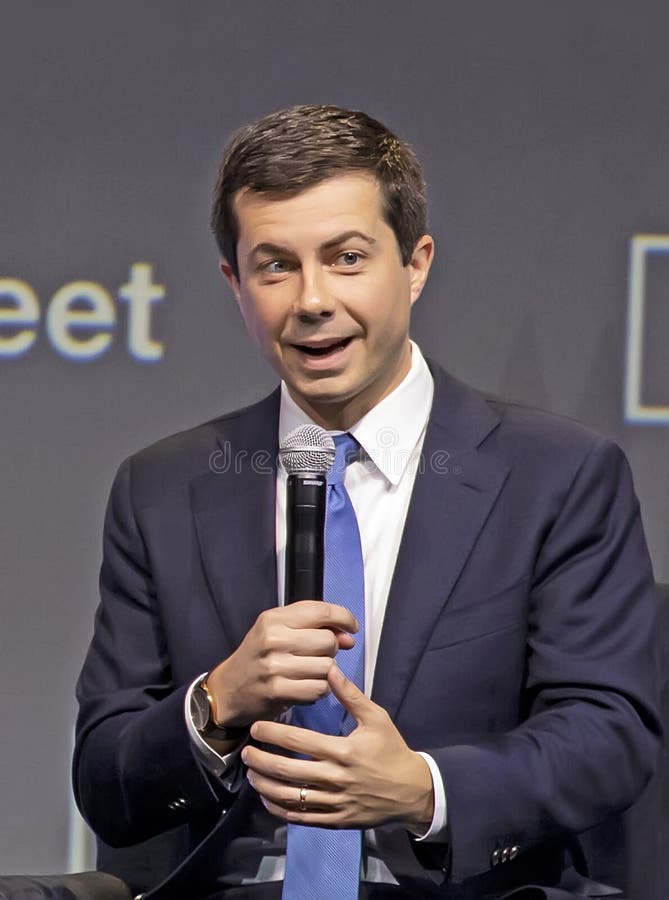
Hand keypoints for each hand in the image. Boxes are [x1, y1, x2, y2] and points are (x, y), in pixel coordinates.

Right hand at [207, 601, 357, 727]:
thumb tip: (348, 636)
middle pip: (328, 640)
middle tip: (316, 654)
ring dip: (325, 672)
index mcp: (273, 618)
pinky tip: (306, 685)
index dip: (344, 617)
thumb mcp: (279, 630)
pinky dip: (319, 689)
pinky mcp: (278, 691)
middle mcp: (273, 639)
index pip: (321, 611)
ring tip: (309, 671)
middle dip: (330, 649)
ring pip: (327, 666)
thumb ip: (314, 627)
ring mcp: (275, 666)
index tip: (351, 626)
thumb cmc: (259, 656)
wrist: (229, 688)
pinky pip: (319, 688)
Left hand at [242, 665, 433, 830]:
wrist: (412, 791)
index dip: (273, 734)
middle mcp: (336, 779)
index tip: (256, 727)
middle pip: (288, 771)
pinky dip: (280, 809)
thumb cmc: (392, 750)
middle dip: (261, 761)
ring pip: (291, 798)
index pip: (300, 741)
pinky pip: (301, 818)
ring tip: (251, 775)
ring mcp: (335, 803)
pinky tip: (267, 799)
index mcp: (343, 751)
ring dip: (265, 786)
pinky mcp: (336, 821)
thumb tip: (328, 667)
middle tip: (245, 751)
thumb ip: (350, 694)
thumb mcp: (376, 718)